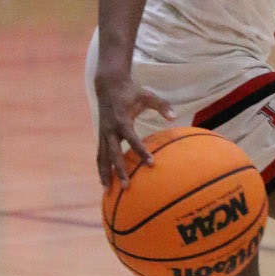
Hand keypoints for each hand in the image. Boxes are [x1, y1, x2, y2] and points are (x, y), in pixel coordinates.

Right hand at [95, 69, 175, 188]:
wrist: (108, 84)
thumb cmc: (131, 91)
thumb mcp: (148, 95)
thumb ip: (162, 105)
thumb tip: (174, 117)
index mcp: (122, 120)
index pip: (132, 139)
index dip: (141, 151)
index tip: (151, 163)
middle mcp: (110, 129)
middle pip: (114, 154)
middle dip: (119, 171)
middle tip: (126, 186)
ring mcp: (103, 133)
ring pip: (102, 157)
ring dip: (104, 174)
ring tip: (107, 191)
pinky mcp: (101, 135)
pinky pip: (100, 154)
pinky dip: (101, 167)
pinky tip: (103, 180)